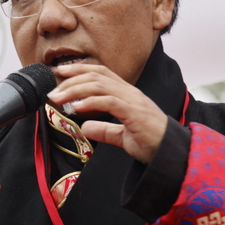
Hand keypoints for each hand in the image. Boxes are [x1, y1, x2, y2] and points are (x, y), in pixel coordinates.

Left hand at [46, 64, 167, 163]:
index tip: (59, 73)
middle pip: (96, 76)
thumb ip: (105, 130)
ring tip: (58, 98)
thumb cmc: (152, 143)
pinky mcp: (135, 114)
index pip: (101, 73)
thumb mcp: (122, 136)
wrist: (173, 154)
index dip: (79, 70)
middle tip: (52, 89)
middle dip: (71, 79)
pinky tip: (77, 107)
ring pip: (100, 85)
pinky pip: (110, 102)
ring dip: (75, 90)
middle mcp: (130, 93)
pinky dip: (91, 102)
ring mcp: (133, 101)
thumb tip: (85, 128)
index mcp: (127, 94)